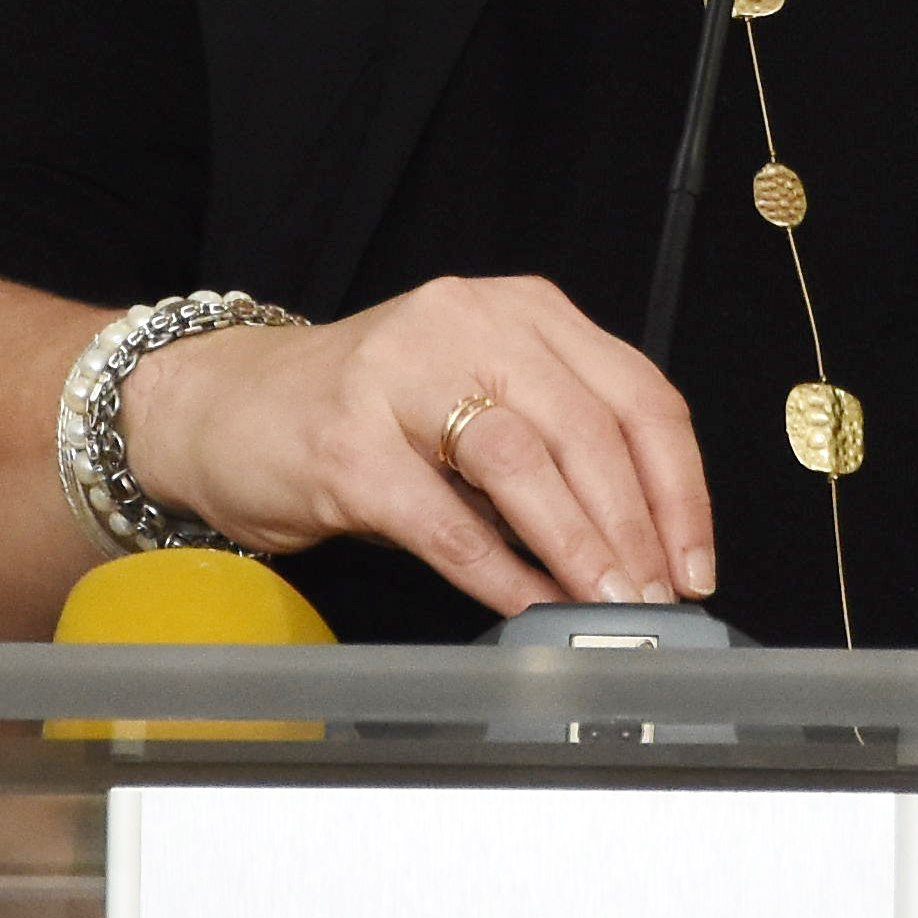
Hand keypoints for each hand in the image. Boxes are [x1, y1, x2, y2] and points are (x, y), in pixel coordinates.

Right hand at [124, 274, 718, 614]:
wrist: (222, 407)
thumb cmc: (364, 411)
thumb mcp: (476, 399)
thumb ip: (557, 445)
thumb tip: (646, 546)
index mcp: (520, 311)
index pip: (636, 394)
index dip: (679, 487)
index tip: (695, 560)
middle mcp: (466, 324)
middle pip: (588, 427)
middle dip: (636, 528)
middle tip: (655, 601)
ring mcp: (399, 379)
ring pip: (521, 462)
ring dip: (577, 547)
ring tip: (605, 606)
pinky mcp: (345, 444)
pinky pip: (440, 518)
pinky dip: (494, 570)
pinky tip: (523, 606)